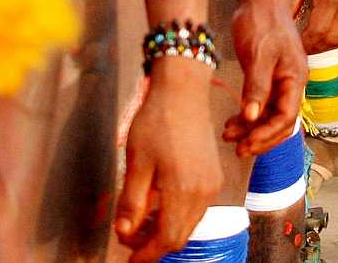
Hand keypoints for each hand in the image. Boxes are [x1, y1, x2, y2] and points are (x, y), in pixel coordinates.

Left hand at [115, 65, 219, 262]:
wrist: (183, 92)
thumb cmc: (156, 122)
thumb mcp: (136, 162)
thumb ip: (131, 201)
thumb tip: (124, 232)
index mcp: (183, 191)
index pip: (166, 239)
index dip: (146, 253)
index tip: (128, 258)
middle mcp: (204, 192)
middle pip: (180, 236)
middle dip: (153, 244)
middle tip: (128, 239)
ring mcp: (212, 184)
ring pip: (189, 224)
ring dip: (165, 230)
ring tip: (139, 222)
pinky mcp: (213, 176)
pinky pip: (196, 209)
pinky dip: (177, 216)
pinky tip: (158, 205)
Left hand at [223, 0, 305, 157]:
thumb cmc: (261, 22)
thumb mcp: (257, 55)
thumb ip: (256, 87)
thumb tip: (252, 118)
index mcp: (295, 78)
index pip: (286, 117)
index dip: (266, 134)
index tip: (245, 144)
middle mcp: (292, 82)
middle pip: (281, 122)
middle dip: (260, 138)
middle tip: (237, 149)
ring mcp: (282, 80)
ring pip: (270, 114)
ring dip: (251, 128)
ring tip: (228, 135)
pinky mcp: (269, 75)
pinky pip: (262, 103)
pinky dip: (248, 114)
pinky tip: (232, 121)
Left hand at [288, 0, 337, 52]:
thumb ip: (290, 1)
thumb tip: (282, 25)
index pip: (317, 35)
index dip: (302, 44)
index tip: (290, 42)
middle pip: (332, 41)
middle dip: (314, 48)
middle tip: (297, 44)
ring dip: (327, 44)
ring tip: (309, 39)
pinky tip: (323, 29)